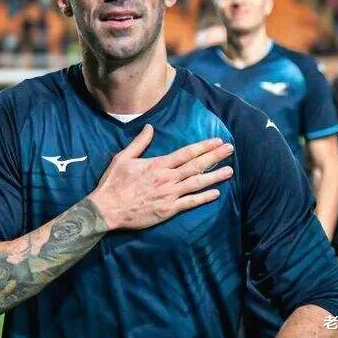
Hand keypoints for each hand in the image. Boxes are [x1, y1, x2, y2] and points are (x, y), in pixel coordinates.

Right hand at [89, 124, 233, 229]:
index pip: (186, 153)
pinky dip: (204, 198)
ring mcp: (170, 195)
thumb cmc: (114, 183)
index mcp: (158, 164)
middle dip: (215, 156)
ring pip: (197, 183)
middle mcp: (167, 178)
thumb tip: (150, 127)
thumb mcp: (123, 157)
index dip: (204, 146)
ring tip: (230, 171)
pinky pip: (190, 203)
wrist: (107, 209)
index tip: (217, 141)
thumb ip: (139, 142)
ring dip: (215, 176)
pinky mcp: (168, 210)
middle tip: (230, 150)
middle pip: (196, 166)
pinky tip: (216, 193)